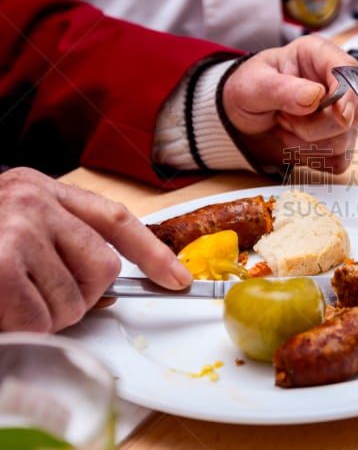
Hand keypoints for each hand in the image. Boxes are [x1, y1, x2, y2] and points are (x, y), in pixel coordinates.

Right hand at [0, 168, 191, 331]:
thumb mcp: (16, 228)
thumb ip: (63, 247)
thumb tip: (108, 294)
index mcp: (45, 190)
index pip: (117, 219)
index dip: (153, 252)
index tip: (179, 279)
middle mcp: (36, 202)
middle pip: (105, 267)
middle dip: (82, 297)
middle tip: (40, 298)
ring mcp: (20, 230)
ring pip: (74, 301)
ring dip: (47, 317)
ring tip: (13, 301)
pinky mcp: (1, 265)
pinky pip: (40, 319)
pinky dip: (24, 329)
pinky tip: (4, 311)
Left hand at [221, 35, 357, 173]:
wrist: (240, 119)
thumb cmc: (248, 91)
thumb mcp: (253, 84)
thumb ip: (282, 88)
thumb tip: (315, 96)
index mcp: (318, 56)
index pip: (348, 71)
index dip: (349, 94)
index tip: (339, 114)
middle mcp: (336, 84)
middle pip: (353, 112)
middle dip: (316, 125)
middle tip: (284, 118)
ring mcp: (340, 115)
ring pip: (344, 140)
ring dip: (308, 143)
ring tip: (284, 126)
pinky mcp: (337, 141)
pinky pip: (339, 160)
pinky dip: (315, 158)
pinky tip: (296, 144)